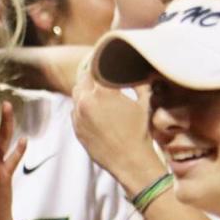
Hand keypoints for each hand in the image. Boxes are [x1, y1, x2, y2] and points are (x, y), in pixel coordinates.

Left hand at [72, 68, 161, 188]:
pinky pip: (75, 111)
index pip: (95, 67)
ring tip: (98, 92)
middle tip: (102, 74)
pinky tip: (95, 110)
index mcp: (103, 92)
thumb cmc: (140, 132)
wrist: (130, 161)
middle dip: (92, 75)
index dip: (100, 61)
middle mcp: (86, 102)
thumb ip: (139, 83)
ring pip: (76, 94)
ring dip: (85, 90)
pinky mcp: (76, 129)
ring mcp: (78, 117)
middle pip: (82, 78)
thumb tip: (140, 71)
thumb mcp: (144, 102)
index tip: (104, 58)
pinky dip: (82, 106)